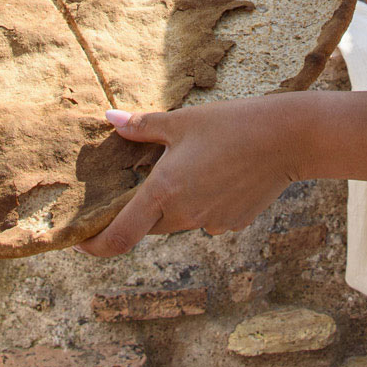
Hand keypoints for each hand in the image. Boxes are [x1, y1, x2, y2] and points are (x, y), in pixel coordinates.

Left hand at [76, 96, 309, 256]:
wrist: (287, 139)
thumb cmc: (231, 124)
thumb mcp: (182, 121)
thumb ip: (141, 126)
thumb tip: (109, 120)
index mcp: (163, 192)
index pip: (118, 237)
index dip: (93, 246)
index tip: (79, 241)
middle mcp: (183, 216)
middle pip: (147, 224)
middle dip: (140, 208)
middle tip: (148, 176)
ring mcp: (210, 224)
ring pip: (177, 221)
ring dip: (174, 202)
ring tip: (195, 165)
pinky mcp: (233, 224)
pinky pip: (206, 219)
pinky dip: (203, 202)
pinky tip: (222, 173)